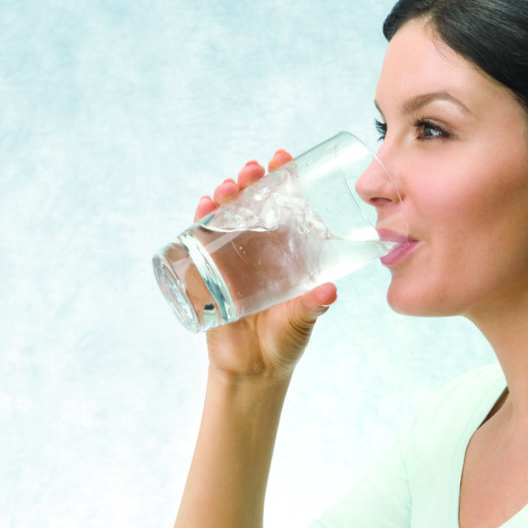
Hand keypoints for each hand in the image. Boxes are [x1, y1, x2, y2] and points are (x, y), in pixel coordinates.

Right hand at [195, 151, 336, 381]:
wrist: (253, 370)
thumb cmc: (284, 341)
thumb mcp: (302, 321)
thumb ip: (313, 307)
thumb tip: (329, 291)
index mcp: (285, 250)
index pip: (285, 205)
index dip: (283, 179)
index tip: (282, 158)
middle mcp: (258, 248)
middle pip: (252, 204)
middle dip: (250, 182)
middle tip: (252, 171)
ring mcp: (231, 259)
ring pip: (225, 217)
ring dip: (224, 197)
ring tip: (227, 188)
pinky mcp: (208, 274)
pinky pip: (200, 242)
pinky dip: (198, 222)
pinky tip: (202, 208)